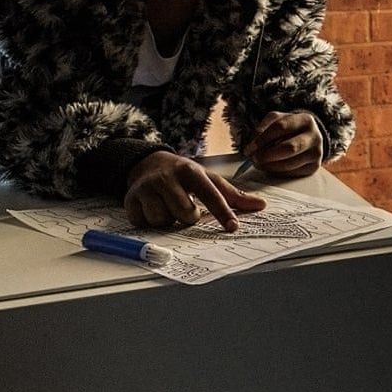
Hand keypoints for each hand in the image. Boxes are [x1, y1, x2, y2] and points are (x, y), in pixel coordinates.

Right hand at [124, 150, 265, 230]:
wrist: (148, 163)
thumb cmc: (184, 175)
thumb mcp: (208, 179)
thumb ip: (233, 195)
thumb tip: (261, 205)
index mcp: (191, 171)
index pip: (210, 194)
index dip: (223, 212)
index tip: (233, 227)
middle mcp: (167, 177)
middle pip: (185, 213)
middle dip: (188, 217)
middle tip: (185, 207)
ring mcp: (147, 188)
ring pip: (163, 220)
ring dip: (168, 220)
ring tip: (168, 206)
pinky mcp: (130, 200)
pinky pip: (145, 224)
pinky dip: (151, 221)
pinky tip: (153, 208)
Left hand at [249, 111, 324, 178]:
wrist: (309, 137)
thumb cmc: (289, 128)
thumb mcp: (277, 120)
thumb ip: (263, 128)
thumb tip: (252, 146)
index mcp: (305, 120)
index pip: (281, 127)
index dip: (263, 139)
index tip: (249, 148)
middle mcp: (314, 136)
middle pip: (289, 148)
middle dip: (267, 155)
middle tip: (254, 158)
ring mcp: (316, 153)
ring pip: (290, 163)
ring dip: (270, 166)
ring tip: (259, 164)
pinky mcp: (314, 167)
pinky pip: (292, 173)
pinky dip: (277, 172)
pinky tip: (270, 168)